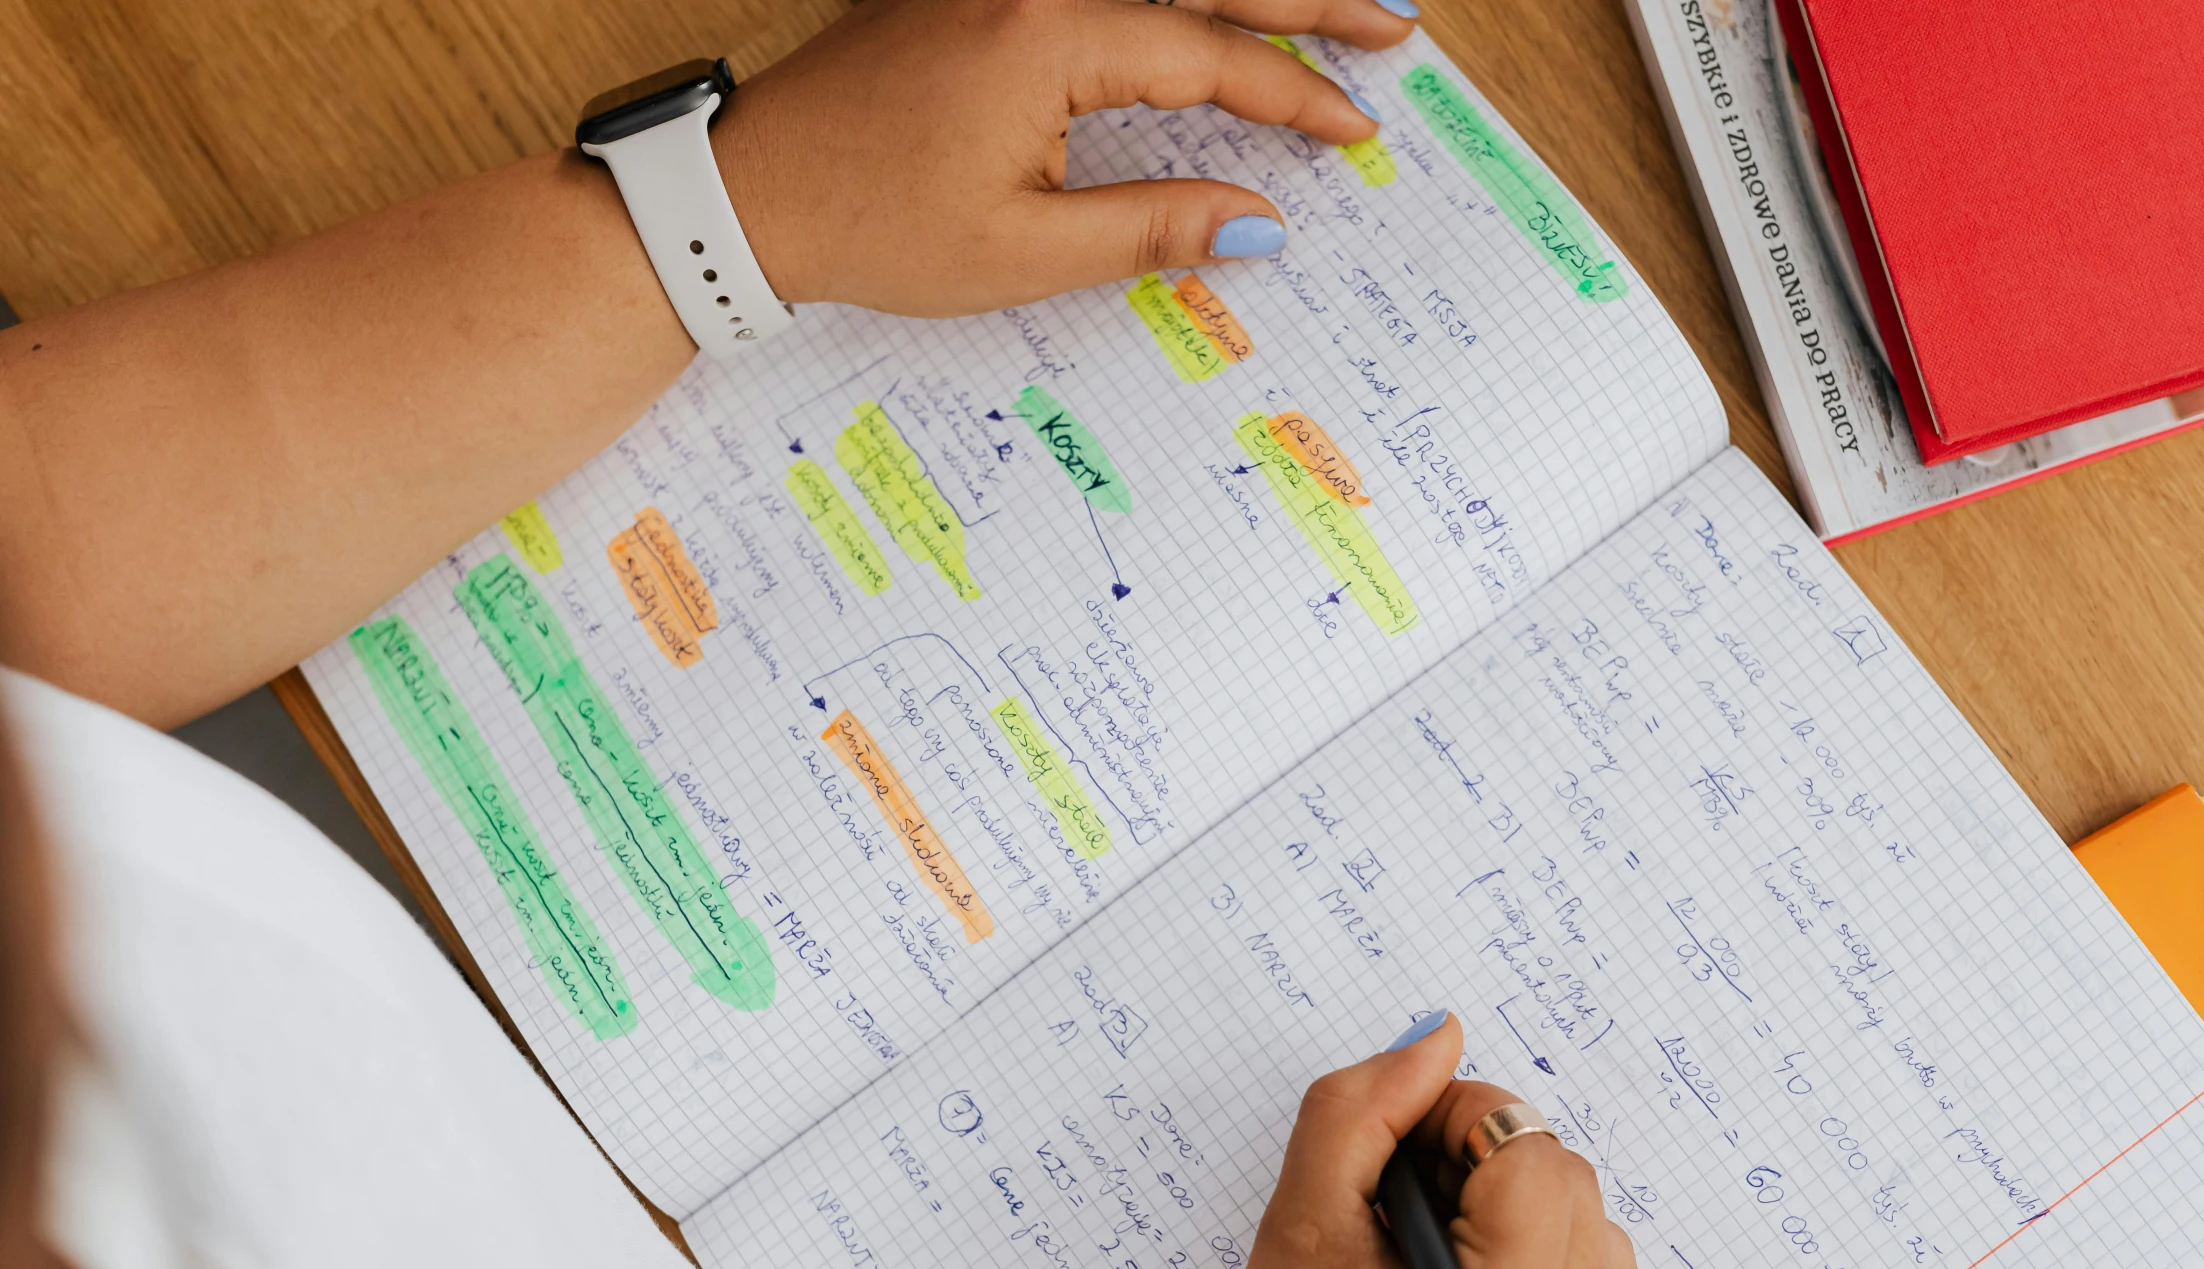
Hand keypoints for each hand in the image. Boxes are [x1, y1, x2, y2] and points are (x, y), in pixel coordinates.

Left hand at [710, 0, 1415, 316]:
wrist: (750, 190)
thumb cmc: (869, 224)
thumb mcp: (1023, 251)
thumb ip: (1153, 226)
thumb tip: (1257, 226)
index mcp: (1046, 35)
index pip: (1207, 54)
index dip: (1292, 95)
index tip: (1354, 130)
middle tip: (1396, 17)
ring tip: (1330, 0)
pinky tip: (1210, 14)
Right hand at [1105, 1014, 1640, 1268]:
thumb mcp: (1299, 1230)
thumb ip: (1359, 1111)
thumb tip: (1439, 1039)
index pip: (1527, 1149)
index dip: (1456, 1123)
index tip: (1394, 1152)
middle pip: (1570, 1186)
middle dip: (1488, 1168)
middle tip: (1404, 1204)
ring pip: (1595, 1238)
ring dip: (1523, 1221)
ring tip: (1435, 1260)